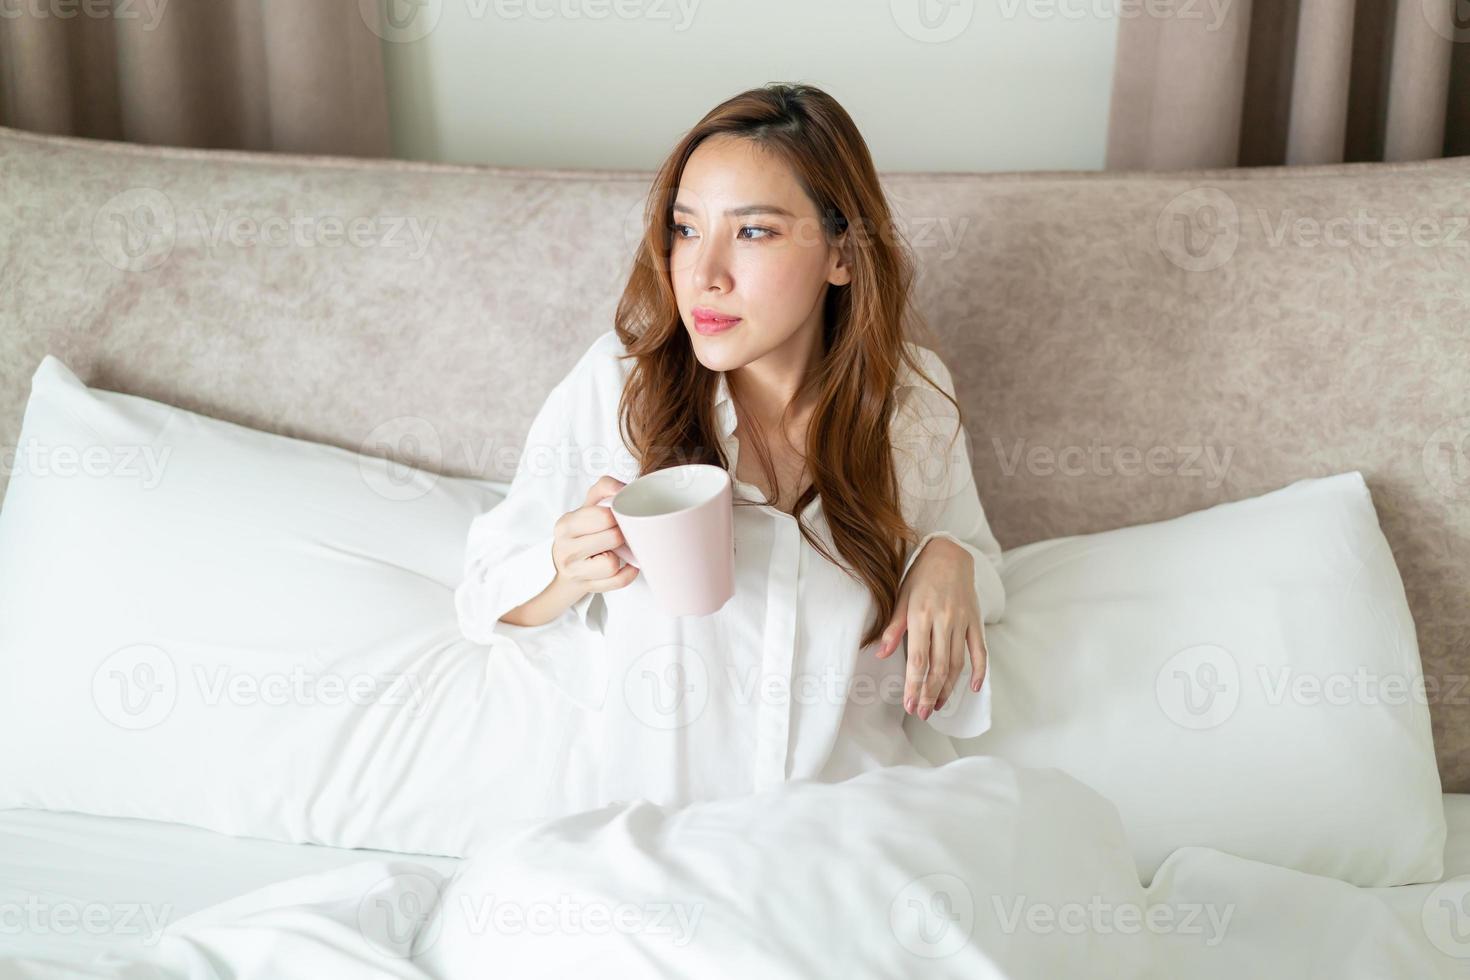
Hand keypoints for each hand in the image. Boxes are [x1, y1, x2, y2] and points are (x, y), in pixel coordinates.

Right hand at [551, 476, 640, 597]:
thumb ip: (604, 488)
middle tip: (619, 533)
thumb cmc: (581, 532)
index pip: (603, 516)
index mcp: (566, 524)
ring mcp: (574, 570)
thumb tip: (624, 488)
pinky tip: (626, 564)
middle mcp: (566, 548)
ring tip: (616, 550)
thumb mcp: (587, 506)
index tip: (617, 517)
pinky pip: (617, 582)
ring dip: (621, 556)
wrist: (564, 566)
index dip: (618, 516)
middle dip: (622, 535)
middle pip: (612, 538)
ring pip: (612, 564)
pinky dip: (628, 573)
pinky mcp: (586, 586)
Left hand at [874, 538, 986, 719]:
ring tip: (937, 705)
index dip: (914, 685)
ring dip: (948, 688)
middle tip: (921, 713)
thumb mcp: (900, 597)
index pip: (918, 659)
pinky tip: (972, 688)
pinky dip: (979, 670)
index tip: (909, 704)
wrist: (949, 555)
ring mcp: (962, 621)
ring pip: (957, 663)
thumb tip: (880, 654)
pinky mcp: (975, 621)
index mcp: (921, 615)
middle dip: (929, 693)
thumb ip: (893, 627)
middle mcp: (943, 620)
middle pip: (938, 667)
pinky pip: (979, 650)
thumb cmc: (919, 578)